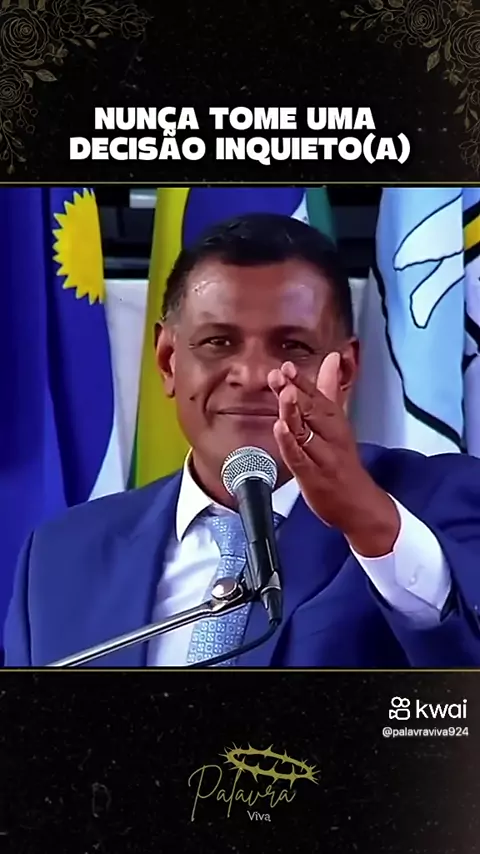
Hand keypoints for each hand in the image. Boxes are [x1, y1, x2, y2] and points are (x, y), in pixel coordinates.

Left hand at [267, 354, 400, 556]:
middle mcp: (331, 437)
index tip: (288, 366)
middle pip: (312, 411)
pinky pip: (300, 458)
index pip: (319, 397)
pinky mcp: (314, 477)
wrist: (361, 504)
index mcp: (336, 423)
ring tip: (284, 394)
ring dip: (294, 412)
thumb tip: (332, 359)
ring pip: (306, 432)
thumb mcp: (338, 421)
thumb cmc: (345, 462)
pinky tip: (280, 429)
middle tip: (280, 375)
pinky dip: (290, 443)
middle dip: (295, 391)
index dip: (303, 381)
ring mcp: (323, 457)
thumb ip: (331, 389)